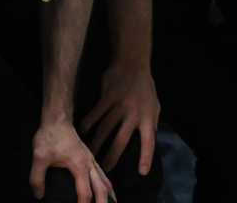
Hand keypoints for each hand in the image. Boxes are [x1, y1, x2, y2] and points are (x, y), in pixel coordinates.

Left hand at [30, 117, 112, 201]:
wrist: (57, 118)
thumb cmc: (50, 135)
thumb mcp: (39, 156)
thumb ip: (37, 178)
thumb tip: (39, 195)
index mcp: (79, 166)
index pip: (85, 193)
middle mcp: (89, 163)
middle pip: (101, 188)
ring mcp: (90, 159)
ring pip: (105, 180)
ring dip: (108, 194)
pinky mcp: (88, 156)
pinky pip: (102, 173)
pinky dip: (106, 184)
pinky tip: (105, 188)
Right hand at [78, 59, 157, 174]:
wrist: (132, 63)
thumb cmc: (145, 87)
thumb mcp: (154, 106)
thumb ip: (151, 124)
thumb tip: (149, 140)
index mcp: (148, 117)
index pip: (149, 142)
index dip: (146, 157)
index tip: (141, 172)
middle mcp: (133, 114)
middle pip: (121, 140)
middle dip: (112, 157)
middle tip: (105, 169)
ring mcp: (118, 106)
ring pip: (105, 129)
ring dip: (96, 144)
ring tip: (89, 155)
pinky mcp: (106, 98)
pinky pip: (95, 114)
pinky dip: (88, 124)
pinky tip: (81, 132)